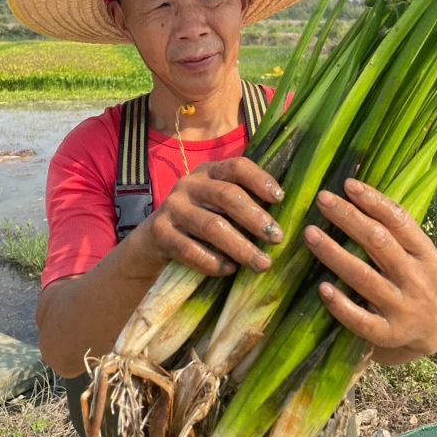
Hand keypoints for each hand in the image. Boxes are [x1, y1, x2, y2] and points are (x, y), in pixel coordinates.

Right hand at [131, 157, 284, 277]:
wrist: (152, 241)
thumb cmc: (198, 221)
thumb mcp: (216, 204)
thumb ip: (241, 203)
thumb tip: (283, 219)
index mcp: (209, 172)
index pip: (237, 166)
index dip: (260, 179)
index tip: (281, 198)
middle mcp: (189, 184)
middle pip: (227, 196)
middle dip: (255, 218)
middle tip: (277, 238)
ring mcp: (172, 207)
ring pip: (212, 226)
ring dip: (241, 247)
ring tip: (262, 263)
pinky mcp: (159, 232)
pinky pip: (190, 249)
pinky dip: (213, 262)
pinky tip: (230, 269)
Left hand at [303, 179, 436, 364]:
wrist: (434, 332)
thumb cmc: (415, 281)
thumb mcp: (417, 256)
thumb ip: (393, 232)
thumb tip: (353, 194)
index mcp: (426, 254)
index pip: (400, 221)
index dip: (374, 201)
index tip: (347, 184)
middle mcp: (417, 279)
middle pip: (379, 243)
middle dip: (349, 218)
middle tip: (322, 199)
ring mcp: (403, 308)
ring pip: (364, 277)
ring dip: (334, 254)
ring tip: (310, 234)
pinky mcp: (388, 334)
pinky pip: (361, 320)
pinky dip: (340, 304)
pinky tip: (322, 288)